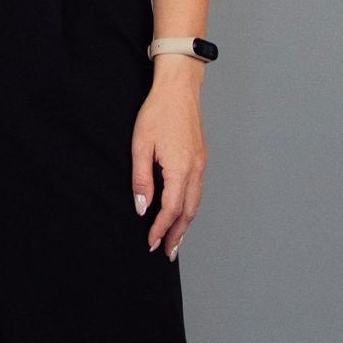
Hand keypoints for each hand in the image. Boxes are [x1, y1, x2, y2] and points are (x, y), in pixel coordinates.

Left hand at [132, 70, 205, 259]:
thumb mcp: (141, 145)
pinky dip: (190, 208)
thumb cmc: (158, 112)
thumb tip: (142, 207)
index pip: (171, 209)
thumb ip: (141, 179)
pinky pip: (198, 191)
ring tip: (176, 240)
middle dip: (177, 235)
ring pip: (196, 203)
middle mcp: (195, 169)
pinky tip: (183, 213)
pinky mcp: (201, 158)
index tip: (151, 243)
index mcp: (180, 168)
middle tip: (168, 253)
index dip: (161, 229)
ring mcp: (201, 164)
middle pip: (189, 212)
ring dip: (186, 224)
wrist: (179, 88)